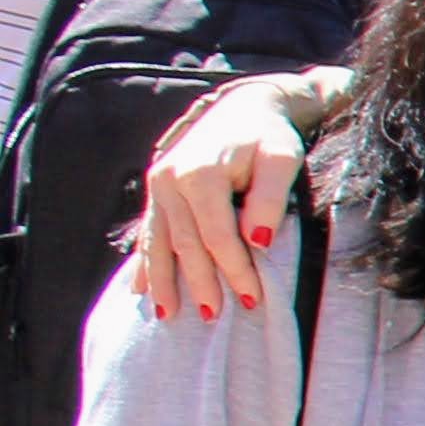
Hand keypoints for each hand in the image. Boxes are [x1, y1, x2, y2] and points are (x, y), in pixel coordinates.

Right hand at [129, 71, 322, 325]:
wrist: (246, 107)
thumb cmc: (270, 136)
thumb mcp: (282, 159)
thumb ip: (269, 197)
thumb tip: (257, 240)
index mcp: (200, 174)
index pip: (218, 236)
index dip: (234, 270)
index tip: (252, 298)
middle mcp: (170, 180)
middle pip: (186, 244)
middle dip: (199, 283)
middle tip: (212, 317)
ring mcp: (158, 185)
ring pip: (159, 242)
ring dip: (163, 281)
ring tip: (167, 316)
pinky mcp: (156, 189)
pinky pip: (148, 232)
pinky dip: (145, 262)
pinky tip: (140, 290)